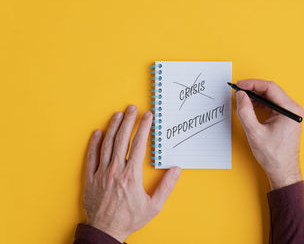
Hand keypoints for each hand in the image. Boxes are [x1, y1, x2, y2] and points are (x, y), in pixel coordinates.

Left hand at [83, 105, 180, 241]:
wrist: (105, 230)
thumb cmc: (130, 219)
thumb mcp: (154, 206)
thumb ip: (166, 186)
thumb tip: (176, 170)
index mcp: (132, 175)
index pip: (139, 144)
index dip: (144, 128)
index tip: (148, 116)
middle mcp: (116, 170)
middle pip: (122, 139)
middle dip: (129, 121)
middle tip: (132, 108)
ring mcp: (101, 173)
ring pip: (107, 144)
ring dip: (113, 127)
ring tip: (118, 115)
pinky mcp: (91, 178)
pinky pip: (91, 156)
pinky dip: (94, 143)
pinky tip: (98, 132)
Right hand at [235, 80, 303, 189]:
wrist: (282, 170)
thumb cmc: (273, 155)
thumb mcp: (255, 132)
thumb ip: (245, 112)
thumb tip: (240, 96)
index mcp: (290, 110)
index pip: (270, 88)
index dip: (252, 84)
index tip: (239, 85)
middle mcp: (293, 109)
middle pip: (270, 91)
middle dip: (253, 89)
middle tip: (238, 90)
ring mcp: (290, 113)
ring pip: (270, 97)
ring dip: (255, 96)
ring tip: (241, 98)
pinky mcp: (285, 117)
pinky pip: (271, 105)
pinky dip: (259, 104)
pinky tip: (249, 106)